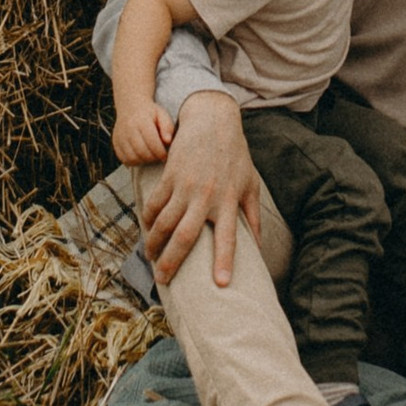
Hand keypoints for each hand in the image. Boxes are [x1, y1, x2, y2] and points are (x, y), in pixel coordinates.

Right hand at [112, 96, 174, 168]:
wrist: (130, 107)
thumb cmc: (150, 113)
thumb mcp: (162, 115)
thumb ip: (167, 127)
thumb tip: (167, 141)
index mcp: (141, 120)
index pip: (152, 141)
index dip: (160, 152)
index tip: (165, 156)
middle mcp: (128, 128)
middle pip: (141, 151)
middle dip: (153, 158)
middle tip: (159, 157)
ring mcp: (119, 136)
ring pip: (132, 158)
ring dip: (144, 161)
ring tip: (150, 157)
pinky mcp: (115, 143)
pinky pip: (124, 159)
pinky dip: (134, 162)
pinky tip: (141, 157)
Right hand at [138, 91, 260, 290]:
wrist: (213, 120)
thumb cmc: (235, 155)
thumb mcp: (250, 184)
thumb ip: (253, 216)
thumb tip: (258, 247)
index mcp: (228, 201)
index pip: (228, 239)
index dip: (225, 262)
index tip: (221, 285)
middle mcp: (207, 197)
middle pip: (185, 237)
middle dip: (172, 262)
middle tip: (163, 281)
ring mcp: (186, 186)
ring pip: (165, 223)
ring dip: (155, 243)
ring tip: (151, 257)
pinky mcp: (171, 175)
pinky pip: (155, 203)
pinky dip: (148, 218)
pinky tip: (146, 229)